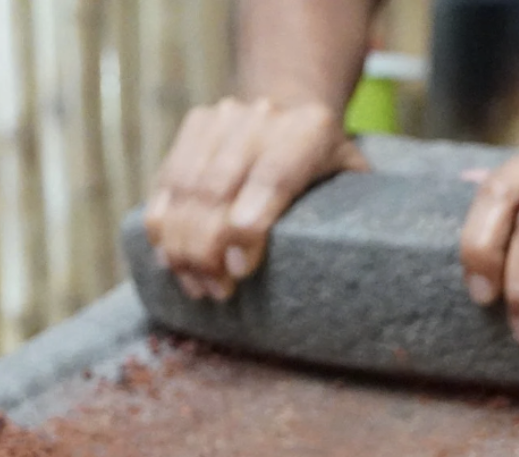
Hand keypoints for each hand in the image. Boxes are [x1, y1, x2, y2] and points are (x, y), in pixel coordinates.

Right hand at [144, 96, 368, 300]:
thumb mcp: (349, 176)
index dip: (249, 227)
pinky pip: (166, 182)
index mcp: (310, 129)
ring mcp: (222, 118)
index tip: (240, 271)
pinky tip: (171, 260)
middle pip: (218, 188)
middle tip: (218, 292)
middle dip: (209, 248)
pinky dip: (163, 225)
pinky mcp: (192, 128)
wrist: (290, 101)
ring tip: (196, 285)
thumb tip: (356, 275)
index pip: (272, 177)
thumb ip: (354, 212)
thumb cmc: (324, 161)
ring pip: (186, 188)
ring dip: (183, 245)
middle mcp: (262, 118)